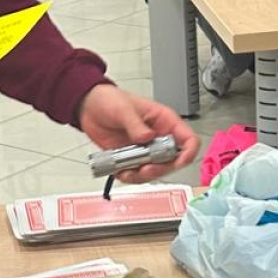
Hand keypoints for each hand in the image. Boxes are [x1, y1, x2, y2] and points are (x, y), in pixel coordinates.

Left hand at [76, 83, 198, 181]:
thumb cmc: (110, 100)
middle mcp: (158, 138)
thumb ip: (136, 125)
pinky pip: (138, 174)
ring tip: (128, 171)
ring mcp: (146, 150)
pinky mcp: (133, 158)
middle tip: (144, 168)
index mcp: (165, 122)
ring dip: (143, 176)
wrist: (89, 108)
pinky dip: (131, 177)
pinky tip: (121, 171)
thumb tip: (147, 137)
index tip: (177, 162)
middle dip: (159, 169)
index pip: (188, 139)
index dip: (188, 153)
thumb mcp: (124, 109)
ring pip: (155, 171)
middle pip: (173, 162)